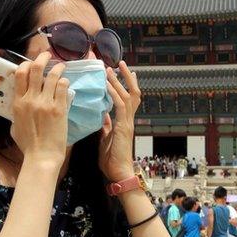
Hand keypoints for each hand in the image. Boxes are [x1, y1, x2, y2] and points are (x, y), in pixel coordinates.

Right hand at [10, 52, 68, 167]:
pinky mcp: (59, 108)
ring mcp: (45, 103)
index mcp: (17, 103)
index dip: (26, 64)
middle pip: (35, 69)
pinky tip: (65, 83)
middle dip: (42, 58)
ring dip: (57, 68)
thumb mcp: (15, 125)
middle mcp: (30, 99)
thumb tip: (20, 101)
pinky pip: (63, 87)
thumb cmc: (28, 144)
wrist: (42, 156)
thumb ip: (17, 111)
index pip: (20, 74)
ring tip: (61, 66)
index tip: (31, 63)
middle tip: (47, 55)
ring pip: (52, 75)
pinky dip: (64, 82)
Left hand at [99, 61, 140, 181]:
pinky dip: (114, 94)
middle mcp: (129, 119)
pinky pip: (121, 107)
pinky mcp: (123, 127)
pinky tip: (108, 86)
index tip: (122, 72)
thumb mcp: (106, 139)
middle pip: (133, 92)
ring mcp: (127, 122)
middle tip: (120, 63)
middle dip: (126, 77)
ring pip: (127, 96)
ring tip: (110, 69)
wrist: (119, 173)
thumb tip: (104, 116)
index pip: (128, 98)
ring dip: (118, 82)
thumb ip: (106, 127)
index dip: (126, 84)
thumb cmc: (112, 160)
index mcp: (124, 121)